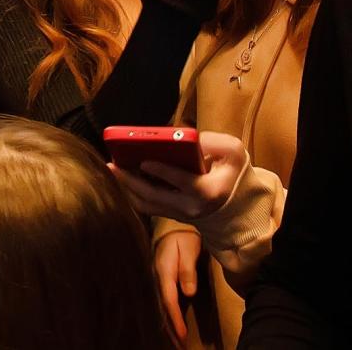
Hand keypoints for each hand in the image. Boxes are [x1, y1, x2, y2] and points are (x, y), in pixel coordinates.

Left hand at [115, 130, 248, 221]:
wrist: (237, 206)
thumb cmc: (233, 173)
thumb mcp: (232, 152)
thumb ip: (212, 141)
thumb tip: (184, 136)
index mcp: (209, 191)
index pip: (182, 182)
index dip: (162, 171)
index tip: (143, 161)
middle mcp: (192, 207)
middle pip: (156, 196)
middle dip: (132, 180)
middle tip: (114, 164)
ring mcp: (181, 214)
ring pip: (148, 204)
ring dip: (128, 187)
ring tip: (113, 168)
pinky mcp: (173, 215)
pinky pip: (148, 206)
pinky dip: (133, 192)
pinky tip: (123, 176)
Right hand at [152, 228, 201, 343]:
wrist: (172, 226)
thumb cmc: (183, 236)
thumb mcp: (188, 249)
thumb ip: (188, 270)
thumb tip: (189, 292)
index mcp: (164, 271)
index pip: (169, 300)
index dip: (176, 319)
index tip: (183, 335)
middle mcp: (158, 278)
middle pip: (163, 308)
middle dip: (171, 328)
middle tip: (180, 346)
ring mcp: (158, 279)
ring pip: (162, 307)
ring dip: (169, 324)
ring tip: (177, 341)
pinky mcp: (161, 280)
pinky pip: (164, 301)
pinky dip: (169, 315)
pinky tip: (173, 323)